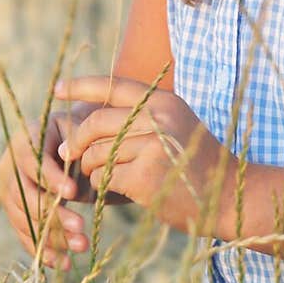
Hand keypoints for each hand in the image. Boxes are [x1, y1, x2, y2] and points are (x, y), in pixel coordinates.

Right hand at [0, 110, 92, 270]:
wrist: (65, 145)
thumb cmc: (76, 137)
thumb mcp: (79, 133)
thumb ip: (77, 144)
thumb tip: (73, 165)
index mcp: (25, 140)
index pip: (32, 161)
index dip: (50, 177)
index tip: (72, 192)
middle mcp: (10, 167)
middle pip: (25, 195)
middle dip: (53, 213)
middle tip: (81, 226)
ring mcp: (8, 192)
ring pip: (24, 219)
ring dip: (52, 236)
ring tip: (82, 246)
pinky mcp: (15, 213)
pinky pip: (25, 235)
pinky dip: (43, 251)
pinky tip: (64, 263)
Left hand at [53, 75, 235, 233]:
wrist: (227, 197)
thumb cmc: (195, 165)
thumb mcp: (175, 127)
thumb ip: (141, 118)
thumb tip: (86, 116)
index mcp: (164, 102)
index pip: (113, 85)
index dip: (81, 86)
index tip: (56, 89)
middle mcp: (159, 119)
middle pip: (96, 123)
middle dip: (77, 139)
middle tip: (67, 153)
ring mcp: (153, 147)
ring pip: (96, 153)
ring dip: (89, 167)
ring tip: (98, 176)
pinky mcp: (145, 176)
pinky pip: (104, 178)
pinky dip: (101, 186)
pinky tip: (115, 191)